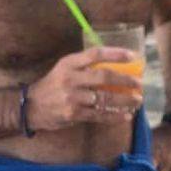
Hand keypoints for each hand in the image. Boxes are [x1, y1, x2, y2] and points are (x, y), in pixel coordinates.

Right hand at [26, 47, 142, 130]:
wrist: (30, 106)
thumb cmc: (54, 84)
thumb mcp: (65, 68)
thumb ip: (85, 66)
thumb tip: (116, 65)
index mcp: (69, 63)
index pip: (95, 54)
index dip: (115, 54)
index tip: (133, 56)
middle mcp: (70, 79)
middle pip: (103, 77)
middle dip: (125, 81)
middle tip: (139, 84)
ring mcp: (72, 98)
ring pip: (104, 99)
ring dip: (124, 100)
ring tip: (137, 100)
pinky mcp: (73, 114)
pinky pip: (99, 116)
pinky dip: (115, 116)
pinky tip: (127, 116)